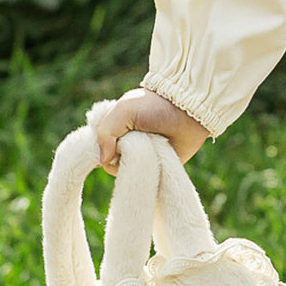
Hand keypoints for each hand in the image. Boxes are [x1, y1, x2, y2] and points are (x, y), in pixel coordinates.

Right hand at [95, 88, 209, 174]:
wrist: (187, 112)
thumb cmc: (154, 106)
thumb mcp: (123, 111)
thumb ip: (106, 132)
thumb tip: (103, 161)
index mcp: (115, 129)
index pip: (98, 147)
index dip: (102, 149)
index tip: (113, 145)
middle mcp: (127, 144)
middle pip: (112, 163)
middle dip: (122, 156)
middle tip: (137, 143)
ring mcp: (143, 157)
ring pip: (129, 172)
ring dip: (137, 164)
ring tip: (150, 148)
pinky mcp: (158, 167)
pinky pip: (147, 179)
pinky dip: (149, 173)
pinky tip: (156, 161)